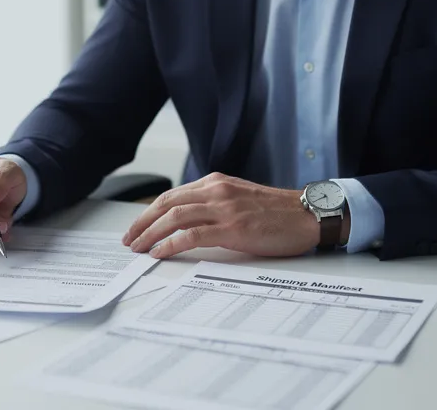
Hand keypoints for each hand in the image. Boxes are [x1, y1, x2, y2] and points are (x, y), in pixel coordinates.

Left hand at [121, 173, 320, 258]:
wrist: (307, 215)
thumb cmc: (277, 213)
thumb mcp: (240, 199)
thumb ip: (215, 205)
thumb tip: (187, 223)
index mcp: (216, 183)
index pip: (172, 195)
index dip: (150, 212)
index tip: (137, 227)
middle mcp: (216, 191)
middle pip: (166, 203)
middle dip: (142, 222)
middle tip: (128, 239)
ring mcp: (224, 208)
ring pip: (174, 217)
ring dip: (150, 233)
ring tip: (138, 248)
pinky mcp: (233, 228)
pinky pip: (192, 234)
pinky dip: (170, 244)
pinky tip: (159, 253)